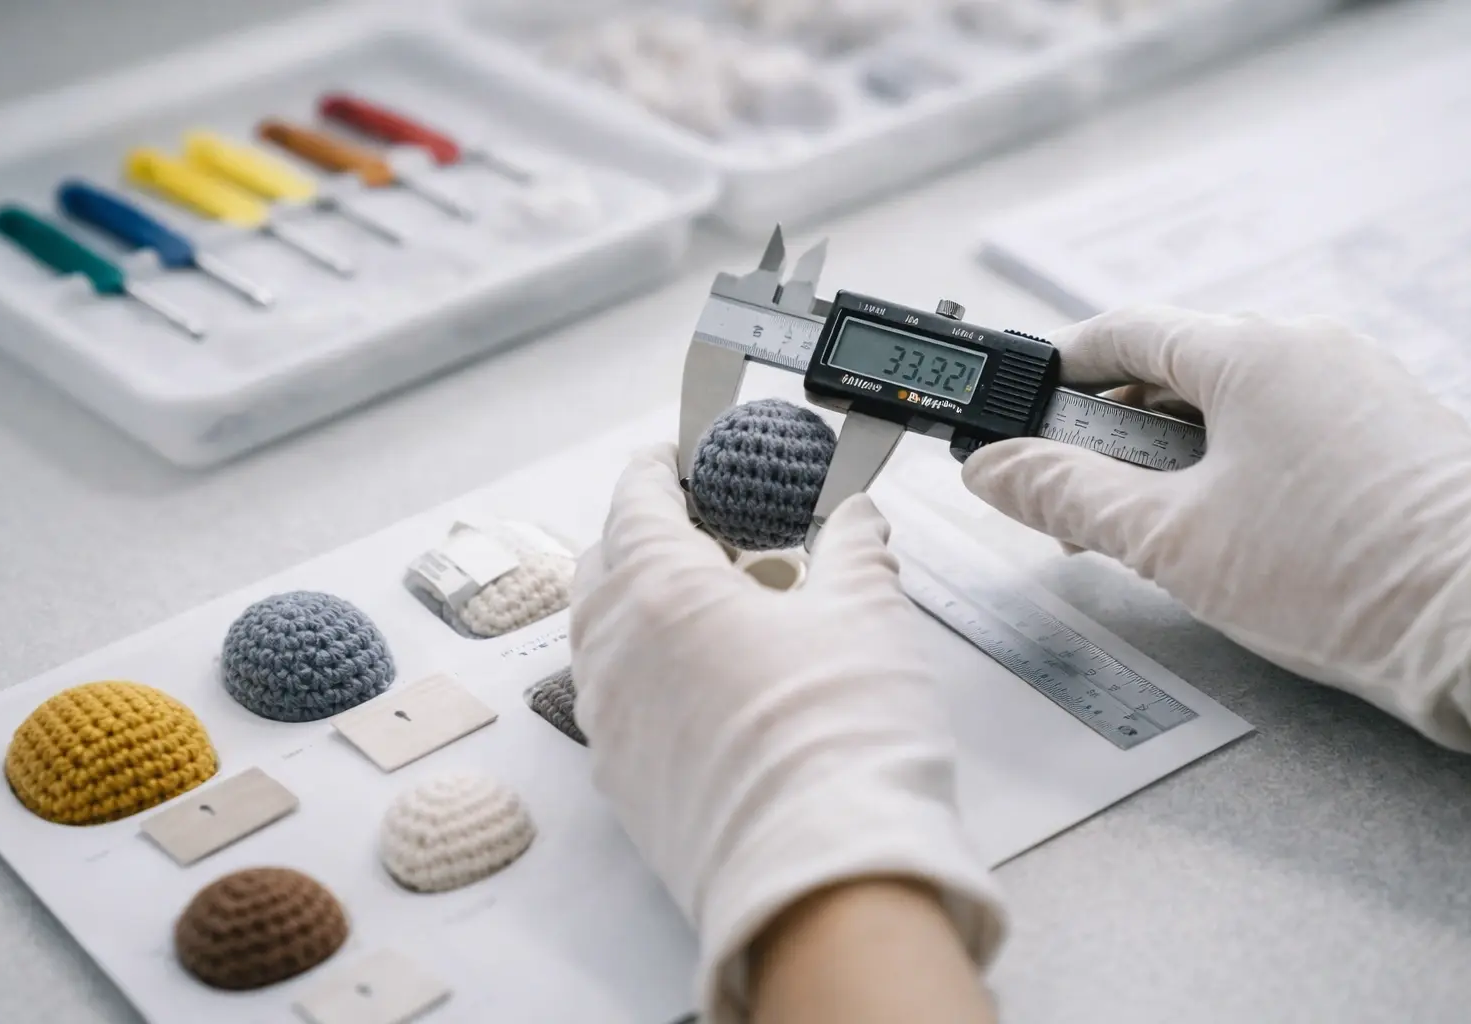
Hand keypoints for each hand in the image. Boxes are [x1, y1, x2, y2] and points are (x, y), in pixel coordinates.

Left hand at [570, 443, 1004, 1021]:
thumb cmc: (842, 739)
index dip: (656, 468)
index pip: (635, 500)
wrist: (823, 880)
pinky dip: (646, 671)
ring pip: (603, 636)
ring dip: (643, 606)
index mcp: (661, 591)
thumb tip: (858, 519)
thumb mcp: (868, 616)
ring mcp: (609, 723)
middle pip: (604, 565)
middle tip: (709, 531)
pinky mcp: (622, 783)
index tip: (674, 454)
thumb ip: (855, 550)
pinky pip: (615, 701)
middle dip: (644, 536)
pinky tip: (709, 684)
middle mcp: (615, 651)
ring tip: (717, 610)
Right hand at [962, 307, 1470, 749]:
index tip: (1016, 408)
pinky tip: (1220, 535)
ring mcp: (1358, 391)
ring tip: (1144, 533)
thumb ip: (1068, 496)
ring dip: (1168, 460)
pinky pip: (1282, 432)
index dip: (1055, 370)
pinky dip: (1229, 470)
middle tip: (1069, 500)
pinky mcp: (1390, 437)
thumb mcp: (1173, 540)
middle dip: (1108, 435)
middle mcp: (1311, 351)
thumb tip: (996, 469)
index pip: (1122, 332)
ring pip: (1228, 407)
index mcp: (1253, 352)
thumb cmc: (1351, 577)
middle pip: (1172, 372)